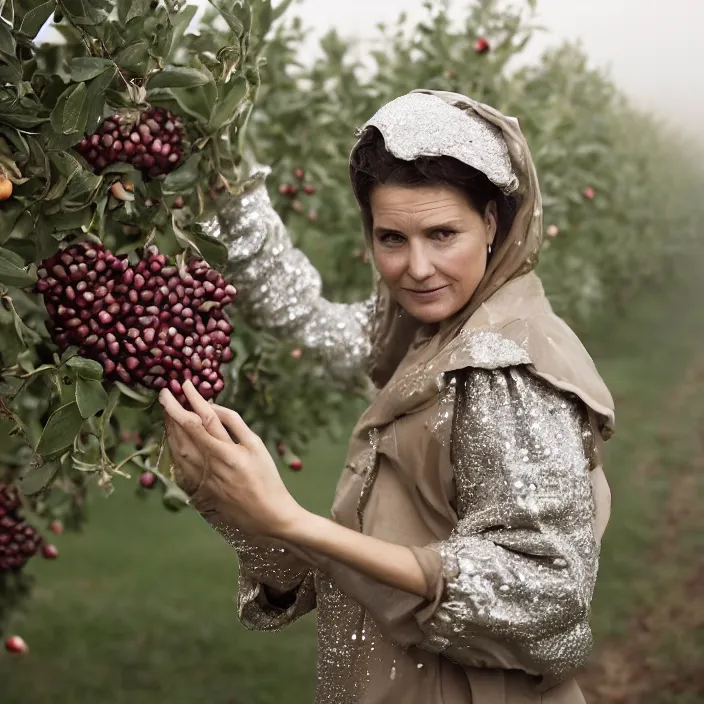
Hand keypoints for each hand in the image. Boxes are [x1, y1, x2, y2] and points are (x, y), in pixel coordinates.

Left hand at [159, 380, 305, 538]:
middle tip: (166, 393)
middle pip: (183, 432)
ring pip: (177, 449)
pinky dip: (174, 450)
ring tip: (167, 414)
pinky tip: (173, 441)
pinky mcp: (196, 494)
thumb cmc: (267, 480)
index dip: (190, 399)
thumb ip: (234, 424)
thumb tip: (213, 406)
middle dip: (172, 410)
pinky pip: (179, 468)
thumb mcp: (257, 446)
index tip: (184, 383)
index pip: (201, 420)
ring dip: (170, 429)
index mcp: (227, 453)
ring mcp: (200, 482)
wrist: (268, 518)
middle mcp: (210, 467)